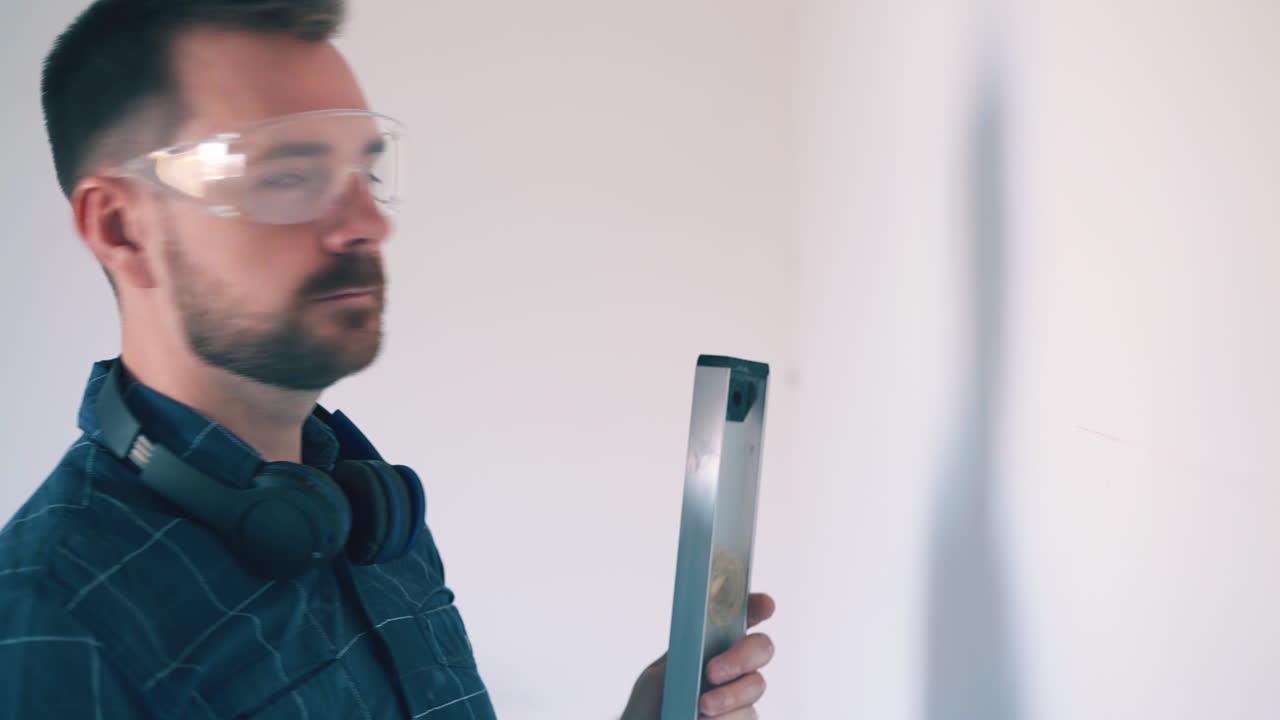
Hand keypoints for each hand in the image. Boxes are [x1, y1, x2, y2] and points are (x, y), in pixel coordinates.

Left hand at [621, 593, 775, 718]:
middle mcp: (734, 663)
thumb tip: (701, 654)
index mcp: (713, 642)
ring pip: (756, 685)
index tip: (766, 605)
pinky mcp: (743, 718)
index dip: (757, 606)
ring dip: (729, 697)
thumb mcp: (657, 677)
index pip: (743, 615)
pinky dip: (728, 719)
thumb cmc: (654, 702)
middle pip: (761, 647)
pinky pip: (749, 716)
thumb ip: (680, 662)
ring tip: (701, 708)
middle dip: (741, 656)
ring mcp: (743, 693)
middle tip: (712, 672)